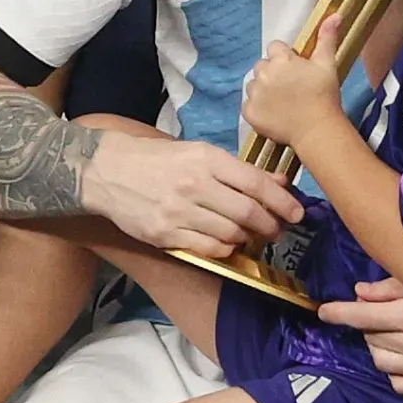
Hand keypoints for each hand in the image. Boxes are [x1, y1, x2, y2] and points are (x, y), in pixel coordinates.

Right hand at [80, 126, 305, 257]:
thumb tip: (279, 183)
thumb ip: (238, 170)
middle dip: (270, 225)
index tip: (296, 212)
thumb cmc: (156, 159)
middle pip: (247, 214)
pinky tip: (227, 243)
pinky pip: (208, 249)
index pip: (255, 183)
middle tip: (277, 229)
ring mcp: (178, 212)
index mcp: (205, 159)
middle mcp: (194, 185)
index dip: (281, 201)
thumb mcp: (198, 153)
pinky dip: (225, 249)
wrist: (105, 171)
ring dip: (248, 239)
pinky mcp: (165, 234)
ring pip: (231, 235)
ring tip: (251, 235)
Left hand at [242, 14, 347, 150]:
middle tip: (290, 88)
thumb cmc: (324, 96)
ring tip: (282, 102)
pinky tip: (273, 114)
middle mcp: (263, 73)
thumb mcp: (327, 64)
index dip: (285, 58)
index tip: (296, 71)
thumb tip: (335, 14)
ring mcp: (255, 93)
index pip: (275, 48)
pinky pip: (248, 105)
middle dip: (272, 73)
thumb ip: (327, 38)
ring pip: (253, 85)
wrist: (317, 130)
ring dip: (263, 90)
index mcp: (280, 59)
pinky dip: (257, 108)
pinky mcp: (249, 112)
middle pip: (262, 66)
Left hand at [316, 265, 402, 395]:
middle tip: (382, 313)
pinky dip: (395, 370)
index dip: (339, 313)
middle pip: (371, 339)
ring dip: (379, 346)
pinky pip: (401, 384)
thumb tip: (361, 292)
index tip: (324, 311)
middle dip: (368, 325)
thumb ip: (397, 286)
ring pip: (382, 362)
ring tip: (393, 334)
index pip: (364, 317)